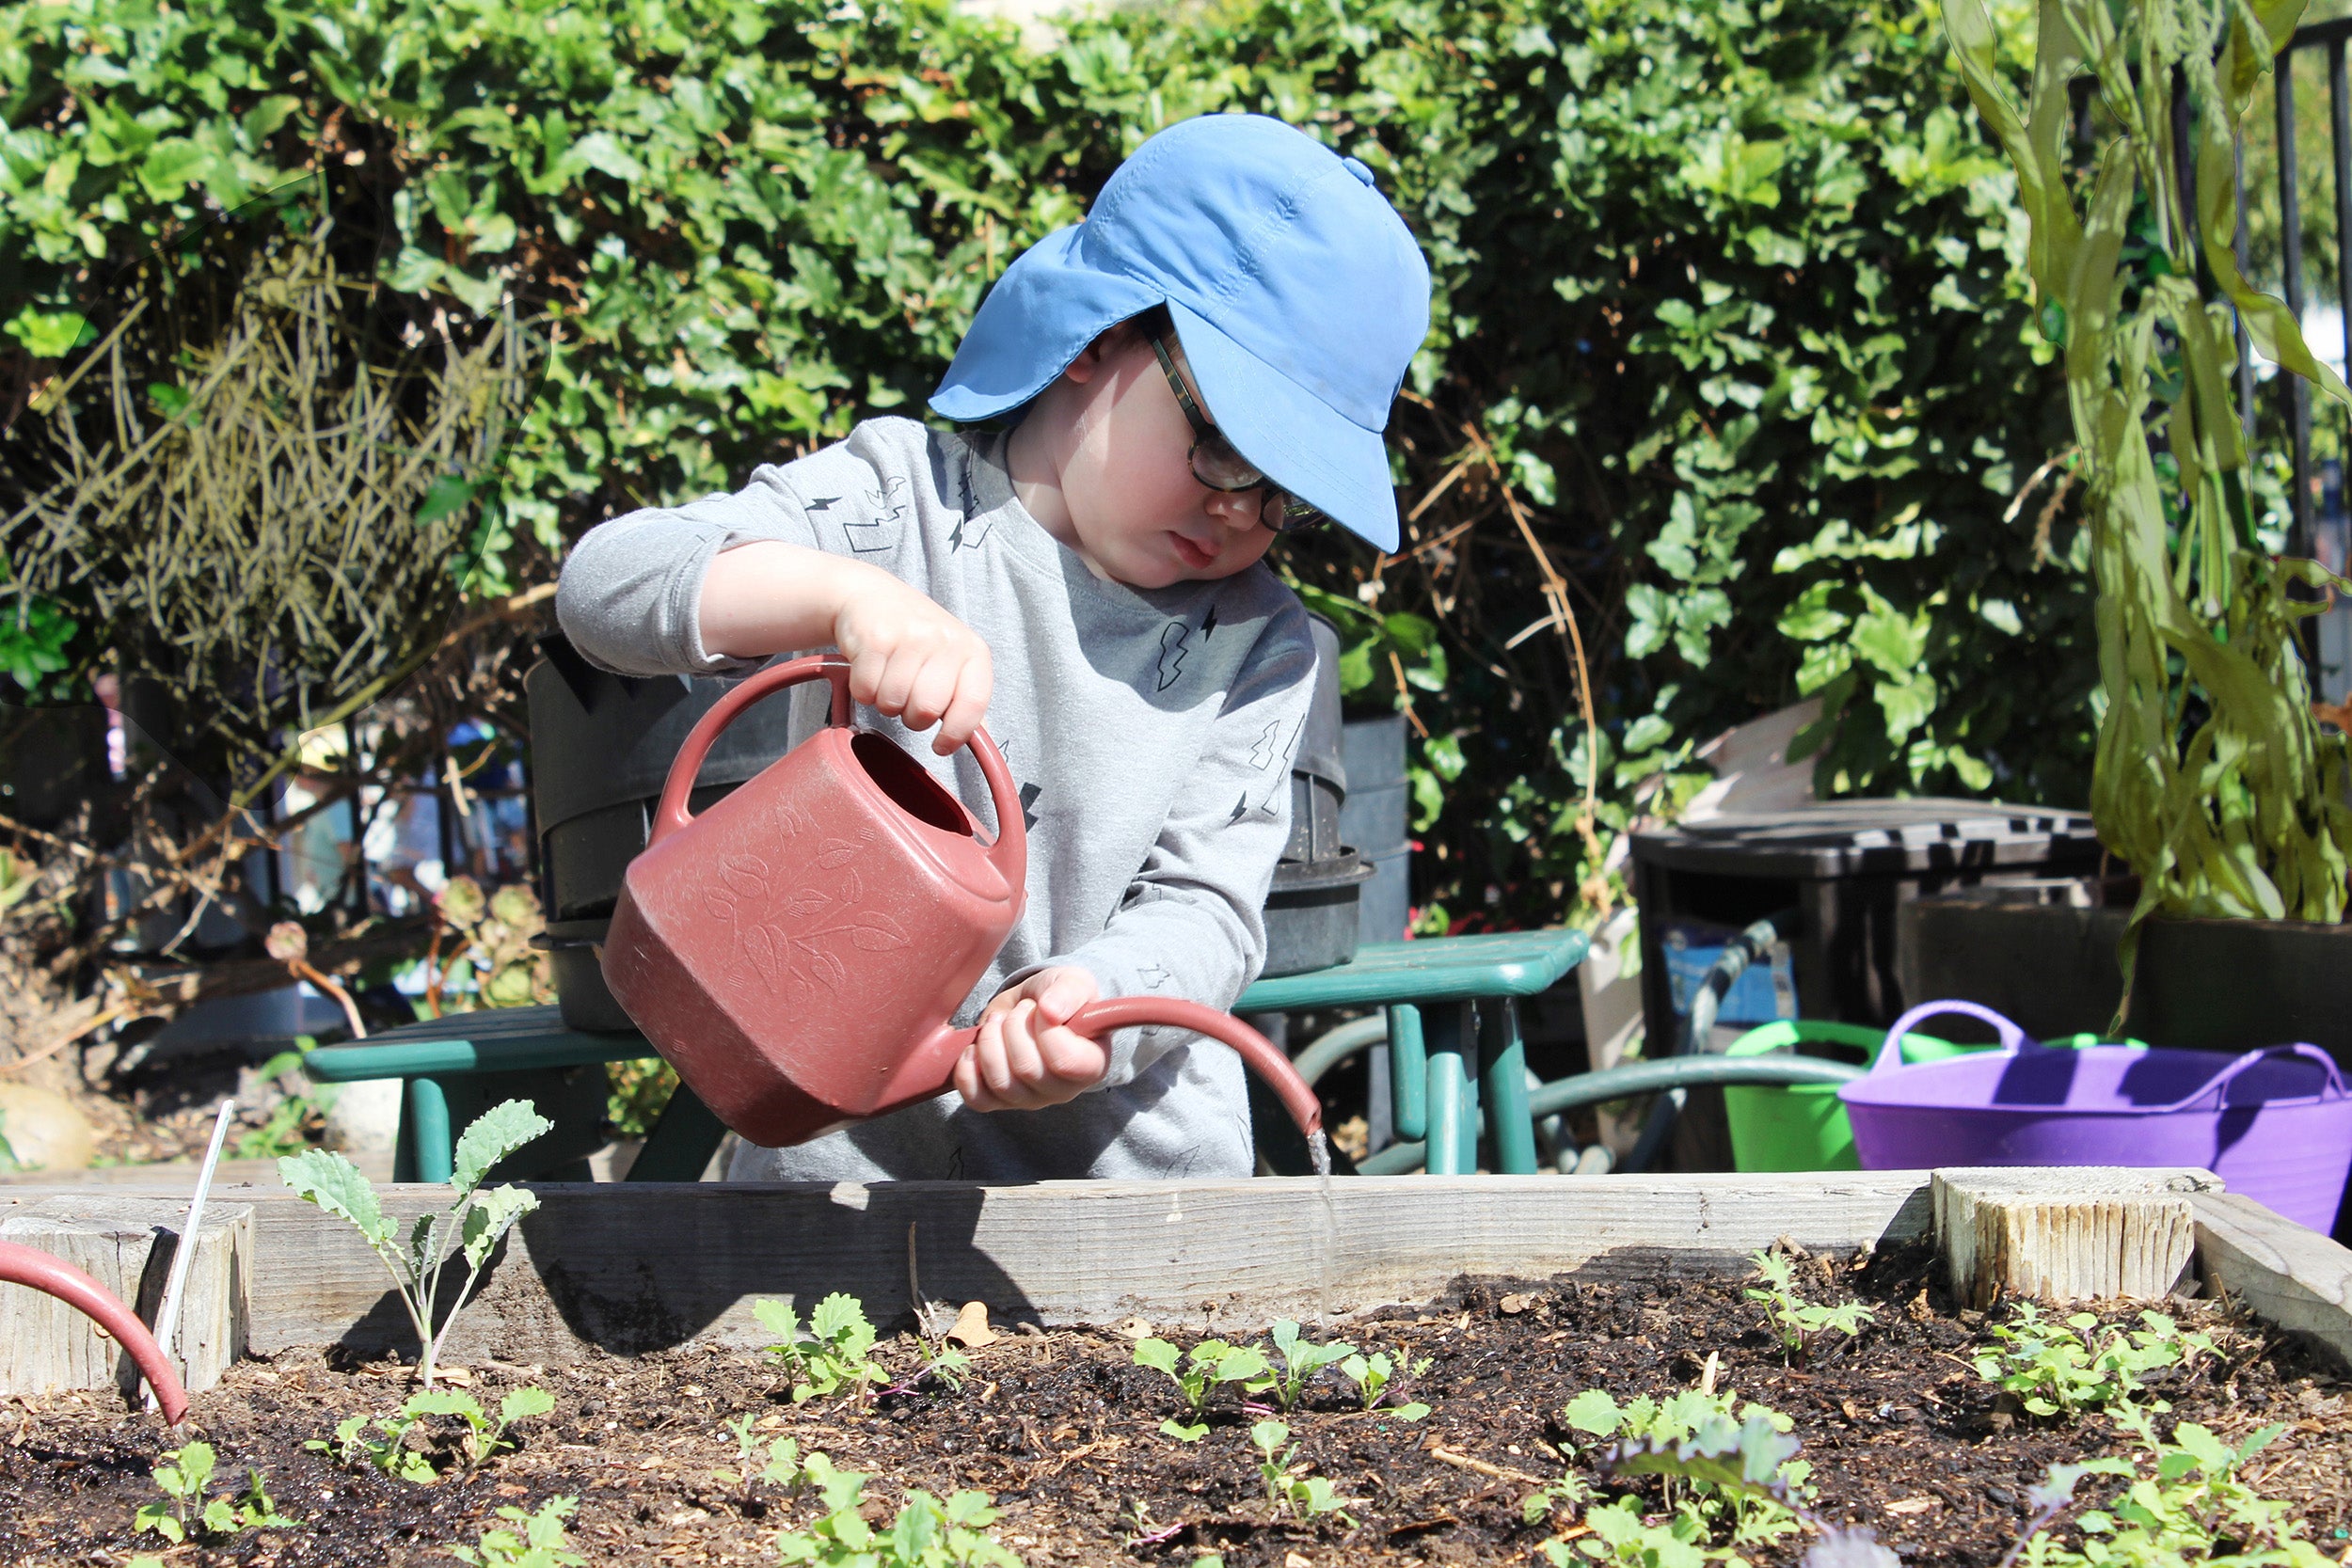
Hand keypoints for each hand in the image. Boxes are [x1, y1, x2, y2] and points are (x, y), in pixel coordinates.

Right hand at [832, 571, 992, 755]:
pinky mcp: (874, 638)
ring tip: (888, 680)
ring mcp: (909, 636)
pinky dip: (863, 691)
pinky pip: (865, 691)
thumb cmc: (916, 637)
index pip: (972, 704)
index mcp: (972, 650)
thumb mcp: (952, 660)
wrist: (870, 596)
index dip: (955, 734)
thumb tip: (981, 737)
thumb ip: (965, 698)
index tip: (941, 746)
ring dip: (885, 703)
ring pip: (892, 704)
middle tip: (908, 698)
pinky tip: (870, 670)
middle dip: (912, 717)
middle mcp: (945, 639)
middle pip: (926, 710)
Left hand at [953, 967, 1107, 1111]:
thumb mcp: (1073, 982)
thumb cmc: (1058, 997)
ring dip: (990, 1042)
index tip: (1042, 1007)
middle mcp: (1063, 1090)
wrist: (1030, 1006)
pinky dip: (967, 1071)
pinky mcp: (1000, 1101)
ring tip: (998, 1022)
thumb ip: (1070, 992)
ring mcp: (1031, 1099)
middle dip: (1014, 1028)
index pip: (1065, 1061)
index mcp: (1091, 1064)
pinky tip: (974, 1048)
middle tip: (1019, 1011)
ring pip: (1001, 1083)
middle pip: (1027, 1071)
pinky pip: (977, 1099)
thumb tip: (1050, 1011)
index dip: (1045, 1029)